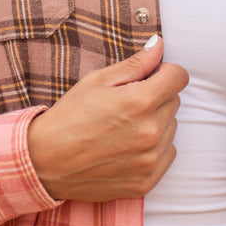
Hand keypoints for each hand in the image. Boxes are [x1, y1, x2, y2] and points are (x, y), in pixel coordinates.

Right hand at [26, 34, 188, 202]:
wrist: (46, 163)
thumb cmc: (69, 117)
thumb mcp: (97, 81)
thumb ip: (136, 63)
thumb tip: (160, 45)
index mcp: (140, 101)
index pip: (179, 77)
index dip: (164, 73)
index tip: (149, 78)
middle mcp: (151, 131)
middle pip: (174, 102)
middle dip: (156, 98)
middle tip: (125, 106)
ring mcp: (151, 159)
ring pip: (171, 128)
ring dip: (155, 124)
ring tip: (122, 128)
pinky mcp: (148, 180)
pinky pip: (167, 154)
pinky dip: (153, 149)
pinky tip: (126, 147)